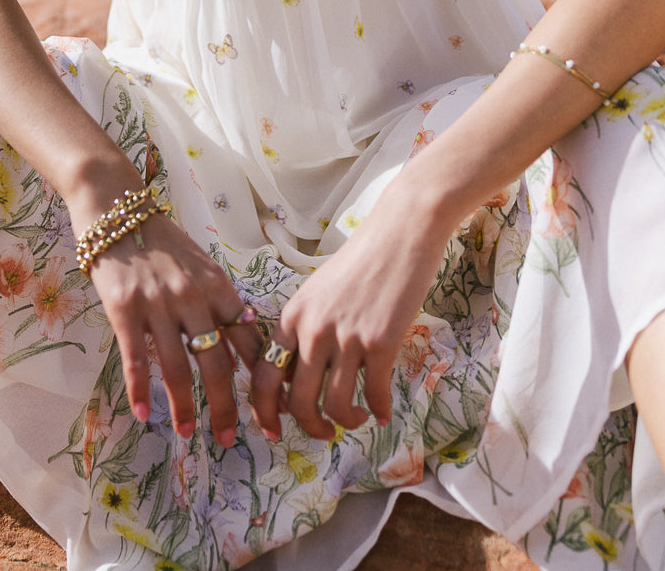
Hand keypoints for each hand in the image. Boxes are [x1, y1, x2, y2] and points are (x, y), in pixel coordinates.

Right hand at [85, 213, 261, 446]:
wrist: (115, 209)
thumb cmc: (161, 241)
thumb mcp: (200, 266)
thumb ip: (218, 304)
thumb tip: (241, 349)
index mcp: (218, 285)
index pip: (248, 338)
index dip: (262, 377)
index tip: (272, 409)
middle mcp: (193, 297)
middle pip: (217, 363)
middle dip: (226, 406)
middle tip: (229, 438)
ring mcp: (158, 303)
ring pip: (178, 368)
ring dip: (184, 407)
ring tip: (185, 432)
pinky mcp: (124, 308)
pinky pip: (136, 358)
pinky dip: (140, 390)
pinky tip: (143, 414)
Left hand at [250, 183, 450, 440]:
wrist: (400, 232)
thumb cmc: (361, 259)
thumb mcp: (319, 291)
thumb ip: (307, 328)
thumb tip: (300, 374)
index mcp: (293, 316)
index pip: (264, 376)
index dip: (264, 411)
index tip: (271, 430)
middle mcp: (314, 330)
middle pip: (298, 401)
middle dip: (309, 426)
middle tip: (324, 432)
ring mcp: (347, 338)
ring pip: (336, 405)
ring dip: (347, 422)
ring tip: (358, 418)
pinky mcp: (381, 343)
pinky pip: (374, 393)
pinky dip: (380, 410)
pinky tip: (384, 411)